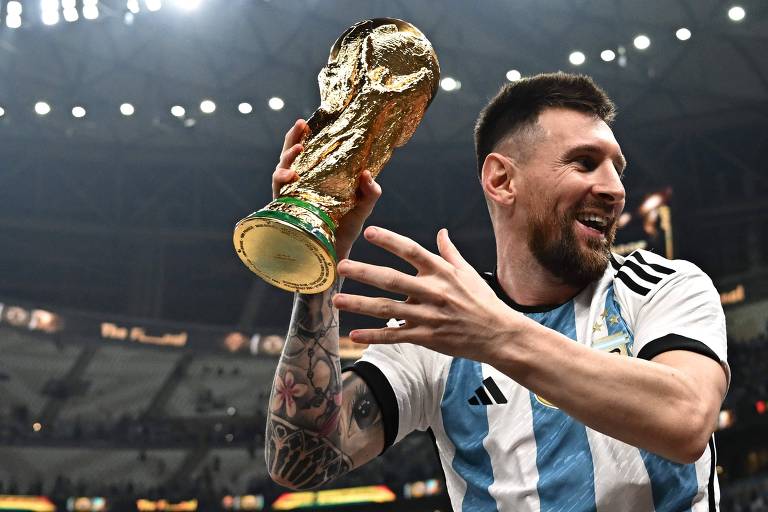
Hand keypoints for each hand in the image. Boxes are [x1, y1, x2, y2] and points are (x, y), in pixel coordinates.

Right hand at [272, 119, 381, 260]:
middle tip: (300, 125)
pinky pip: (277, 190)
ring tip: (298, 150)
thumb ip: (370, 191)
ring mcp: (291, 194)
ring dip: (287, 157)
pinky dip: (281, 180)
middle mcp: (302, 182)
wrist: (335, 253)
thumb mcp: (363, 206)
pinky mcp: (284, 208)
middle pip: (291, 154)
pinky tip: (291, 177)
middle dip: (293, 138)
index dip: (308, 135)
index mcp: (318, 176)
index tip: (310, 120)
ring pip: (281, 168)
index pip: (311, 151)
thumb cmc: (347, 227)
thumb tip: (367, 174)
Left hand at [332, 226, 522, 361]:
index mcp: (441, 272)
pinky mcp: (426, 337)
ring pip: (387, 309)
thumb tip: (441, 232)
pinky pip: (395, 335)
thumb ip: (449, 253)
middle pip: (391, 279)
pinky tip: (354, 334)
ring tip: (337, 301)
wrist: (499, 335)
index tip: (369, 232)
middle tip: (341, 266)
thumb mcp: (468, 273)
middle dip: (364, 272)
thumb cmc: (483, 302)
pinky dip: (374, 335)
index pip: (411, 250)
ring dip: (359, 304)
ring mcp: (428, 316)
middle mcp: (432, 292)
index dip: (389, 240)